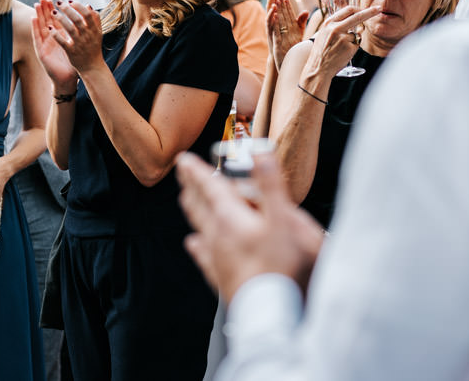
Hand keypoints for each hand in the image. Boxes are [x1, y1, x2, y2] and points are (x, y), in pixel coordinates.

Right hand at [32, 0, 78, 89]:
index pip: (57, 21)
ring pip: (41, 26)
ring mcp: (45, 45)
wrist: (68, 79)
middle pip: (47, 21)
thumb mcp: (77, 45)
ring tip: (36, 4)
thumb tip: (87, 21)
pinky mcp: (41, 51)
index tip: (55, 0)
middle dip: (45, 9)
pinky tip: (33, 19)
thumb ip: (80, 33)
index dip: (55, 10)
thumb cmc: (73, 63)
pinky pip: (37, 37)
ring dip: (38, 15)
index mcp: (60, 37)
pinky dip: (35, 28)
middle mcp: (51, 39)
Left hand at [46, 0, 103, 75]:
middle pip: (77, 19)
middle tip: (58, 2)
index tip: (70, 1)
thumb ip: (95, 19)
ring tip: (53, 12)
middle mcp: (87, 36)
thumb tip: (88, 5)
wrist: (92, 67)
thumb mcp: (98, 33)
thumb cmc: (93, 47)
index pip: (87, 14)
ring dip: (60, 19)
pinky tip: (49, 28)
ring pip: (69, 29)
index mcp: (94, 30)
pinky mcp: (71, 52)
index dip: (78, 6)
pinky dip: (56, 35)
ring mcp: (79, 44)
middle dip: (67, 9)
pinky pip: (62, 42)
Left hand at [177, 152, 323, 300]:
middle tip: (183, 173)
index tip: (184, 159)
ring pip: (198, 226)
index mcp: (230, 216)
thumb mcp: (285, 218)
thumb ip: (271, 184)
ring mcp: (216, 257)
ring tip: (186, 200)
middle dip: (190, 186)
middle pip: (198, 205)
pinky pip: (203, 256)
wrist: (273, 314)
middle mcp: (216, 235)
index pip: (208, 186)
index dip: (196, 170)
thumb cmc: (282, 267)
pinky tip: (193, 243)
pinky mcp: (220, 277)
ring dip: (192, 209)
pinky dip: (197, 244)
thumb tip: (259, 153)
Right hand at [266, 0, 309, 70]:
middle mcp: (275, 23)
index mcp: (281, 20)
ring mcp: (272, 30)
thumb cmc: (290, 46)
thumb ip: (301, 21)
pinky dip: (271, 18)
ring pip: (270, 14)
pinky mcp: (272, 38)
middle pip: (273, 4)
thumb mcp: (297, 31)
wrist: (285, 60)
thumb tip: (307, 11)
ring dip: (271, 3)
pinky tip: (273, 11)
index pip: (279, 2)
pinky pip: (270, 26)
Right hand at [305, 4, 378, 78]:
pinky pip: (357, 44)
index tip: (367, 7)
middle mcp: (335, 28)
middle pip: (357, 16)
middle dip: (370, 12)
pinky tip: (343, 53)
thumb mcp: (323, 35)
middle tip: (378, 9)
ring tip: (341, 49)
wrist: (317, 68)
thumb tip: (352, 21)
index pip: (347, 10)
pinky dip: (353, 48)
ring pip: (356, 34)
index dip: (359, 8)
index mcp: (328, 23)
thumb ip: (335, 26)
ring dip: (353, 40)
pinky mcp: (349, 46)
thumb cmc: (321, 53)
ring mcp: (343, 37)